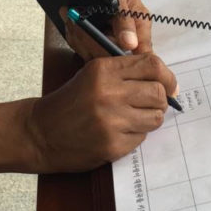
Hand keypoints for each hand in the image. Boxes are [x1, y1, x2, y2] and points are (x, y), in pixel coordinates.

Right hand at [25, 52, 175, 170]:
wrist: (40, 133)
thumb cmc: (69, 102)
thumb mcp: (91, 75)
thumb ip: (124, 72)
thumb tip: (164, 81)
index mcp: (103, 70)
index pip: (152, 65)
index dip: (167, 76)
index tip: (170, 85)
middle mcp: (109, 93)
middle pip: (158, 92)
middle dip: (161, 99)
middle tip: (153, 104)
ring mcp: (112, 121)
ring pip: (156, 117)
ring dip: (150, 118)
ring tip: (134, 118)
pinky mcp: (113, 145)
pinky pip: (142, 137)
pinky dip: (136, 135)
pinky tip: (119, 132)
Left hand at [64, 0, 152, 54]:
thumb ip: (125, 20)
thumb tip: (130, 44)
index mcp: (140, 24)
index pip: (139, 54)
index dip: (122, 58)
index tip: (103, 55)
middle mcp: (127, 35)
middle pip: (113, 56)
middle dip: (91, 43)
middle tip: (76, 24)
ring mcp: (110, 38)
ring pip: (96, 54)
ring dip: (79, 38)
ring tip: (70, 17)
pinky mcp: (93, 39)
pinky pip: (84, 48)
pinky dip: (74, 36)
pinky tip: (70, 21)